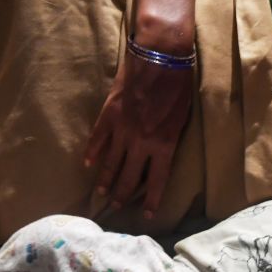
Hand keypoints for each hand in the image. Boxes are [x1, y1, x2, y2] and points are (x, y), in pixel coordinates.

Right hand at [84, 51, 193, 215]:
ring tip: (102, 192)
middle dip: (124, 194)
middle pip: (129, 176)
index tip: (148, 214)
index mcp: (164, 144)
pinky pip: (97, 139)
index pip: (157, 180)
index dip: (152, 199)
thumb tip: (162, 150)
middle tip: (118, 206)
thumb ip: (170, 137)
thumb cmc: (179, 85)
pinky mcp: (109, 115)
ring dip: (106, 179)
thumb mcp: (182, 117)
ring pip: (111, 162)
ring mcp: (122, 129)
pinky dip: (92, 152)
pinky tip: (88, 163)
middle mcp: (141, 142)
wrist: (160, 57)